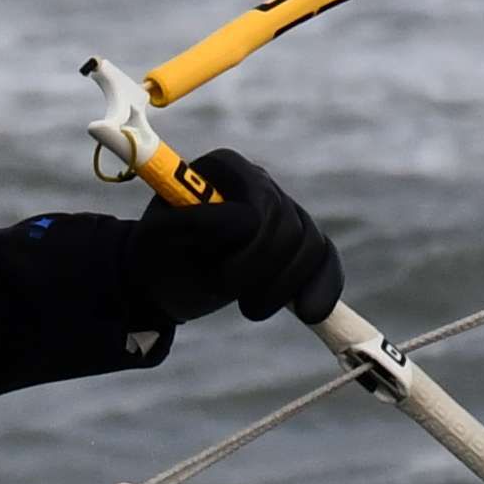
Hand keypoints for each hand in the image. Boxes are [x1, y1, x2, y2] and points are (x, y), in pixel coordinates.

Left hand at [131, 148, 342, 326]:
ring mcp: (282, 213)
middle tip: (239, 301)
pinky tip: (312, 314)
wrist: (160, 284)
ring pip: (313, 246)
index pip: (265, 205)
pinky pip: (326, 260)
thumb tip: (248, 219)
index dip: (252, 249)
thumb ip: (197, 222)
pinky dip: (324, 287)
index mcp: (226, 169)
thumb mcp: (161, 240)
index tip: (221, 279)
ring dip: (287, 287)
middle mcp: (259, 184)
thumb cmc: (157, 257)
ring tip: (252, 309)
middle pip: (292, 227)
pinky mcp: (296, 245)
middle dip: (267, 272)